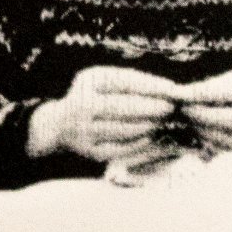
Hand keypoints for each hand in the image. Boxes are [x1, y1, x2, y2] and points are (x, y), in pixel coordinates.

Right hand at [28, 65, 181, 163]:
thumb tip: (170, 89)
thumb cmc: (94, 96)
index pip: (124, 82)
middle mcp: (82, 106)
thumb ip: (133, 81)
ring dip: (148, 125)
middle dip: (152, 107)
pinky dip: (138, 143)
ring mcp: (84, 131)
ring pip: (123, 129)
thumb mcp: (105, 80)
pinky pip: (119, 149)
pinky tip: (150, 135)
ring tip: (162, 120)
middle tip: (170, 107)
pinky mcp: (89, 151)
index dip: (151, 86)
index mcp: (89, 82)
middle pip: (123, 107)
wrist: (58, 124)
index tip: (173, 89)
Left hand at [171, 69, 231, 152]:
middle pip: (221, 118)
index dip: (201, 93)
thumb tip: (179, 95)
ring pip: (217, 136)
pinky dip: (207, 139)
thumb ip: (211, 87)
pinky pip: (220, 149)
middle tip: (182, 107)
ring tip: (194, 116)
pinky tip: (205, 130)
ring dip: (199, 126)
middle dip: (196, 112)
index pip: (229, 92)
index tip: (178, 93)